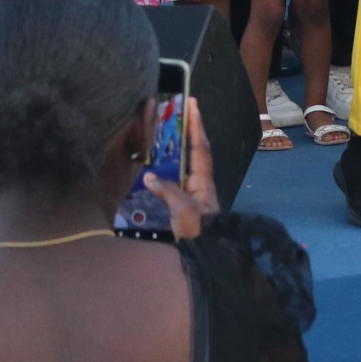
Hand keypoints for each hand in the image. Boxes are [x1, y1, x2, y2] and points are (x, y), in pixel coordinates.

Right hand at [150, 97, 219, 240]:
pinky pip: (177, 181)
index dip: (196, 125)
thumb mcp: (183, 211)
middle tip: (176, 113)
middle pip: (195, 152)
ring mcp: (195, 196)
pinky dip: (168, 172)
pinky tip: (155, 172)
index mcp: (203, 181)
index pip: (200, 147)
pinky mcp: (187, 207)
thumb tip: (149, 175)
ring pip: (185, 166)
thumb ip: (167, 191)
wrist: (211, 258)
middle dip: (187, 132)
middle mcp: (201, 184)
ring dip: (176, 151)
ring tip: (161, 136)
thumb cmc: (200, 232)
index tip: (192, 103)